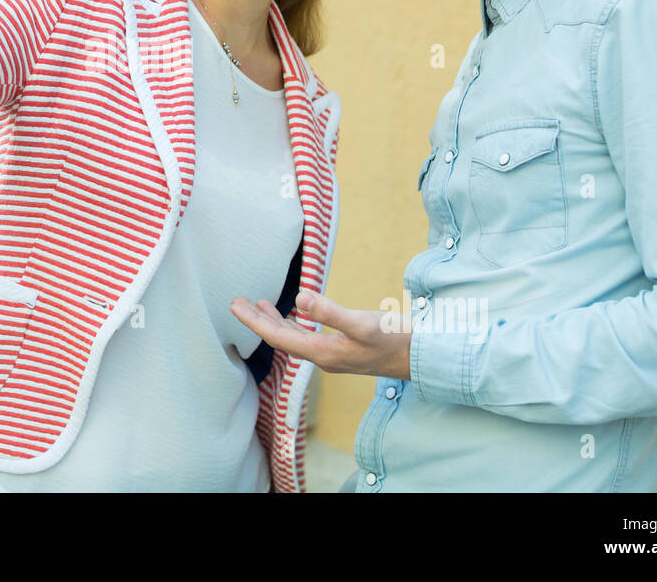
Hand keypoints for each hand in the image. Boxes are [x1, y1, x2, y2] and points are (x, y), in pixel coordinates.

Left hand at [230, 289, 412, 379]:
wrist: (423, 358)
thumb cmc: (395, 339)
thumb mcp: (362, 323)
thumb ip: (330, 312)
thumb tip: (299, 299)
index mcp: (322, 353)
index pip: (277, 337)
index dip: (253, 321)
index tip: (233, 305)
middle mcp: (323, 358)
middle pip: (281, 339)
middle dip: (257, 321)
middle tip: (235, 302)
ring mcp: (333, 356)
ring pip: (294, 338)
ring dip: (274, 322)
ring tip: (257, 305)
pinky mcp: (343, 350)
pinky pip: (308, 338)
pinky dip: (294, 325)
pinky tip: (293, 316)